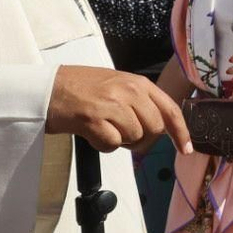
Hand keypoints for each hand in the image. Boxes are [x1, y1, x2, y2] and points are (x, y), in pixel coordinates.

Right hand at [46, 65, 192, 154]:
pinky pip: (112, 145)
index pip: (170, 110)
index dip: (181, 133)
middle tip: (121, 133)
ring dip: (120, 141)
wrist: (46, 88)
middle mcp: (129, 91)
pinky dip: (103, 145)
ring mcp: (112, 105)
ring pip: (134, 138)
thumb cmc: (80, 88)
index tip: (186, 149)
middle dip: (142, 139)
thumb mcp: (117, 84)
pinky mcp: (94, 119)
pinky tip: (92, 133)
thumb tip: (159, 125)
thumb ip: (140, 101)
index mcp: (138, 82)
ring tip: (102, 127)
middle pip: (155, 129)